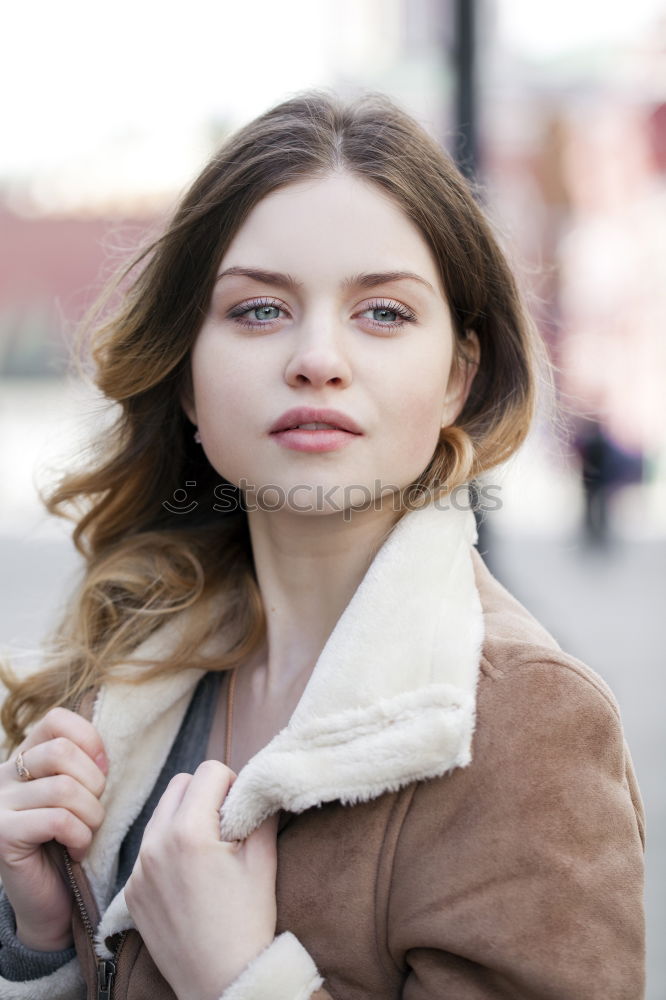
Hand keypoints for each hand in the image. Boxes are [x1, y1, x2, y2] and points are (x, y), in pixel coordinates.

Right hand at [0, 707, 107, 950]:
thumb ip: (84, 765)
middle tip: (94, 811)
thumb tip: (103, 755)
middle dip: (94, 783)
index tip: (102, 771)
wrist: (49, 900)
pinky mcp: (3, 835)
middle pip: (62, 752)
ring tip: (87, 833)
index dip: (89, 740)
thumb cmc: (70, 841)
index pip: (57, 720)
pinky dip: (80, 836)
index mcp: (25, 757)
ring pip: (63, 789)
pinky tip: (77, 850)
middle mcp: (4, 776)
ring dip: (91, 815)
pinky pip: (57, 820)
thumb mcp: (80, 793)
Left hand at [124, 760, 278, 999]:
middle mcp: (155, 844)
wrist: (221, 982)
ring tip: (208, 852)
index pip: (209, 771)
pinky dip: (169, 850)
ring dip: (184, 818)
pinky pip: (148, 849)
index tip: (241, 810)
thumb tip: (259, 784)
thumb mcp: (263, 859)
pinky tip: (190, 879)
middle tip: (226, 826)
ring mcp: (138, 869)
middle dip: (205, 794)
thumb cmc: (247, 921)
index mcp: (189, 831)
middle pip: (179, 784)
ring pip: (161, 814)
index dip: (232, 783)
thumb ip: (259, 812)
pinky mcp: (131, 891)